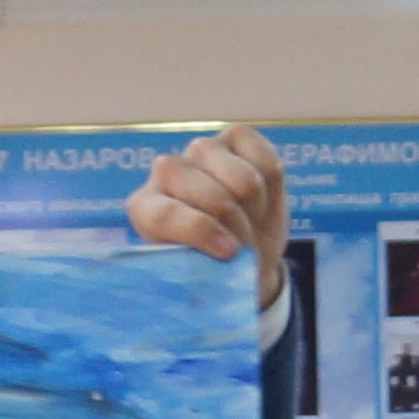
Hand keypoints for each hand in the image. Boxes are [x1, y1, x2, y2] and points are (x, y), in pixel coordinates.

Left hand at [127, 125, 291, 306]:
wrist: (242, 253)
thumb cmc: (212, 269)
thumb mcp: (197, 281)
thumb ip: (195, 273)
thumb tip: (215, 271)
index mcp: (145, 208)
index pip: (166, 214)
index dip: (201, 233)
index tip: (228, 253)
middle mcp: (166, 171)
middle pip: (213, 197)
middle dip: (237, 229)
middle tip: (243, 248)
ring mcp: (201, 150)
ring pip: (244, 181)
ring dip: (255, 210)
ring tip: (248, 223)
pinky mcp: (235, 137)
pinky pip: (266, 164)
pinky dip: (273, 190)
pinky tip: (259, 202)